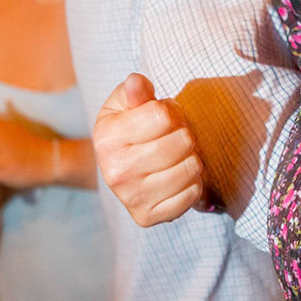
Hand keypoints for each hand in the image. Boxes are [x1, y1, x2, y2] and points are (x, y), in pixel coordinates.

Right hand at [91, 73, 205, 227]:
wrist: (117, 167)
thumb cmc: (127, 128)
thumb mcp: (125, 102)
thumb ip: (135, 89)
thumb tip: (136, 83)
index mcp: (107, 138)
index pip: (163, 115)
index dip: (172, 112)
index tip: (165, 118)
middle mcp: (115, 172)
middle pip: (181, 142)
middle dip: (185, 134)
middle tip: (175, 137)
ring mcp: (131, 198)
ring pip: (191, 169)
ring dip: (192, 158)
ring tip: (178, 156)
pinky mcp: (147, 217)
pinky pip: (192, 195)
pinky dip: (194, 183)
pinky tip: (179, 176)